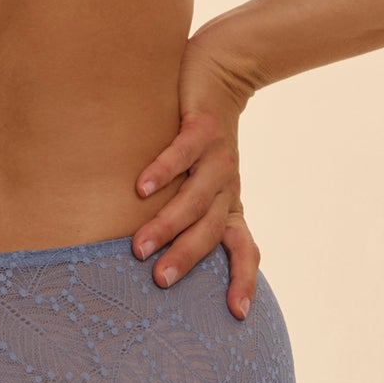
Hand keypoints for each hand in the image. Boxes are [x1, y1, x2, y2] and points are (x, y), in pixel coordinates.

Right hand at [129, 32, 262, 319]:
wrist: (220, 67)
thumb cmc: (197, 132)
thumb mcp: (196, 175)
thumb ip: (179, 207)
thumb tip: (143, 248)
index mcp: (228, 202)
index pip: (244, 248)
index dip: (244, 279)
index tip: (238, 315)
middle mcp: (227, 184)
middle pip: (211, 230)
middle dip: (187, 257)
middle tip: (161, 281)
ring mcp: (218, 156)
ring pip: (196, 197)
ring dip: (168, 223)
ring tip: (140, 246)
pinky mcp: (204, 125)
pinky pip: (184, 152)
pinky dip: (164, 170)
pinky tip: (139, 186)